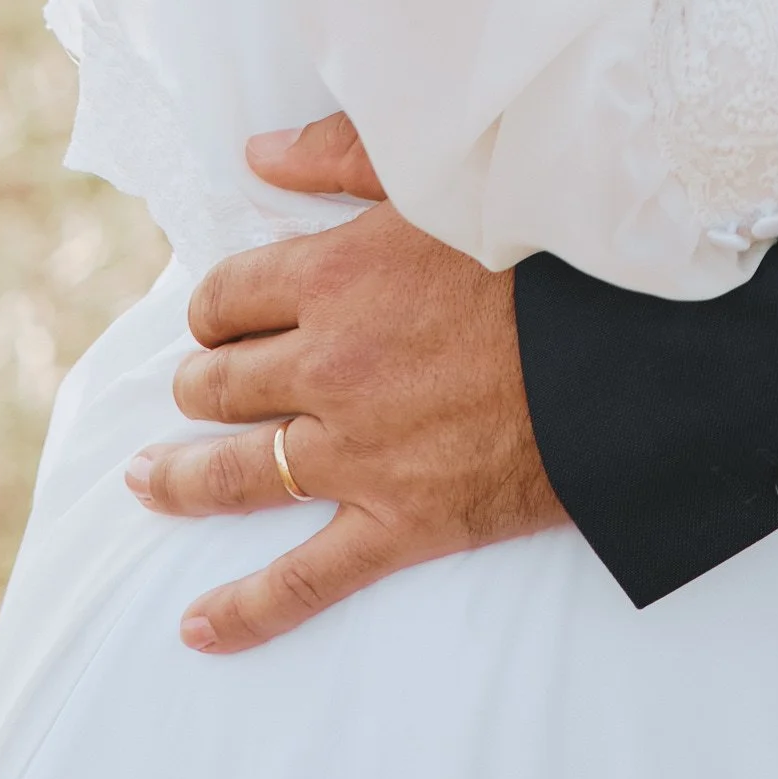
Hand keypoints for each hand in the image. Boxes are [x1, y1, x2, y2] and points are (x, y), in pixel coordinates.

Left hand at [124, 116, 561, 652]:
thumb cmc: (546, 249)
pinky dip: (243, 610)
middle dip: (200, 385)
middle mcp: (330, 364)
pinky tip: (197, 625)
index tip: (223, 318)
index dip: (214, 310)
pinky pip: (301, 580)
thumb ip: (341, 154)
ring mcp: (357, 452)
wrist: (630, 351)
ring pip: (235, 473)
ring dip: (181, 479)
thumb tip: (255, 153)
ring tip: (147, 480)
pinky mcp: (398, 522)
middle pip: (220, 384)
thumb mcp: (443, 175)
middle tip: (200, 389)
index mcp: (337, 274)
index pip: (226, 298)